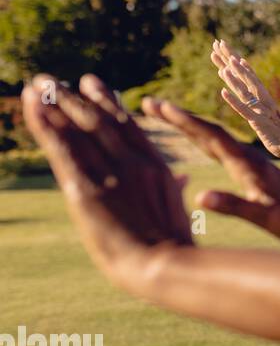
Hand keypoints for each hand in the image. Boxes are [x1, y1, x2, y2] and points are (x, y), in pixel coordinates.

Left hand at [21, 74, 192, 291]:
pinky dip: (45, 125)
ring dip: (54, 104)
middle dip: (73, 97)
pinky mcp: (87, 189)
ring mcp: (111, 173)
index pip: (126, 125)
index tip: (91, 83)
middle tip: (51, 80)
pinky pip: (62, 149)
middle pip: (98, 120)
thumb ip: (172, 188)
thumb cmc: (173, 246)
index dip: (106, 101)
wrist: (164, 265)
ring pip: (78, 129)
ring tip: (37, 85)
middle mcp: (133, 162)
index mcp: (155, 166)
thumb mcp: (176, 211)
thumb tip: (181, 177)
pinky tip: (32, 106)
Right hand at [142, 97, 279, 245]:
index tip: (160, 106)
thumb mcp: (265, 217)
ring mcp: (249, 162)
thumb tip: (200, 198)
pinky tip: (196, 137)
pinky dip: (203, 138)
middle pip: (207, 130)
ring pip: (213, 137)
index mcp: (247, 164)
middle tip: (148, 103)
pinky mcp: (252, 169)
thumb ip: (235, 206)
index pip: (211, 136)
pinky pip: (221, 148)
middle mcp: (247, 158)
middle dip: (177, 117)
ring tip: (162, 112)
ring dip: (188, 124)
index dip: (184, 121)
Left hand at [209, 39, 279, 157]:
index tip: (234, 56)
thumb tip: (265, 110)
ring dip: (233, 79)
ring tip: (223, 66)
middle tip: (223, 48)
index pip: (252, 80)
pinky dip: (233, 100)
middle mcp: (263, 100)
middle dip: (234, 63)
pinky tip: (223, 92)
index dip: (242, 68)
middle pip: (246, 78)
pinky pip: (243, 108)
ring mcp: (260, 109)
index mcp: (266, 100)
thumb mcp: (273, 120)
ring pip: (244, 91)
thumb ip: (267, 113)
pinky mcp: (257, 121)